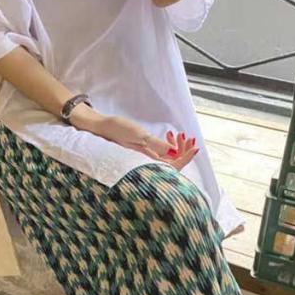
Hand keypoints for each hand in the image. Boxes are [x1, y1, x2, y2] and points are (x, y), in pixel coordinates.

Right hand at [69, 105, 199, 170]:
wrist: (100, 128)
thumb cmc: (117, 131)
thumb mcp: (138, 135)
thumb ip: (155, 145)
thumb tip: (173, 153)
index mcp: (147, 161)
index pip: (172, 166)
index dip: (186, 158)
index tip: (195, 147)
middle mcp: (147, 163)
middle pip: (172, 163)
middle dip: (183, 150)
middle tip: (188, 136)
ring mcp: (145, 159)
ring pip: (167, 158)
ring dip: (177, 147)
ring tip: (178, 134)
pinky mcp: (142, 154)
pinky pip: (161, 155)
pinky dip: (168, 145)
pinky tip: (169, 135)